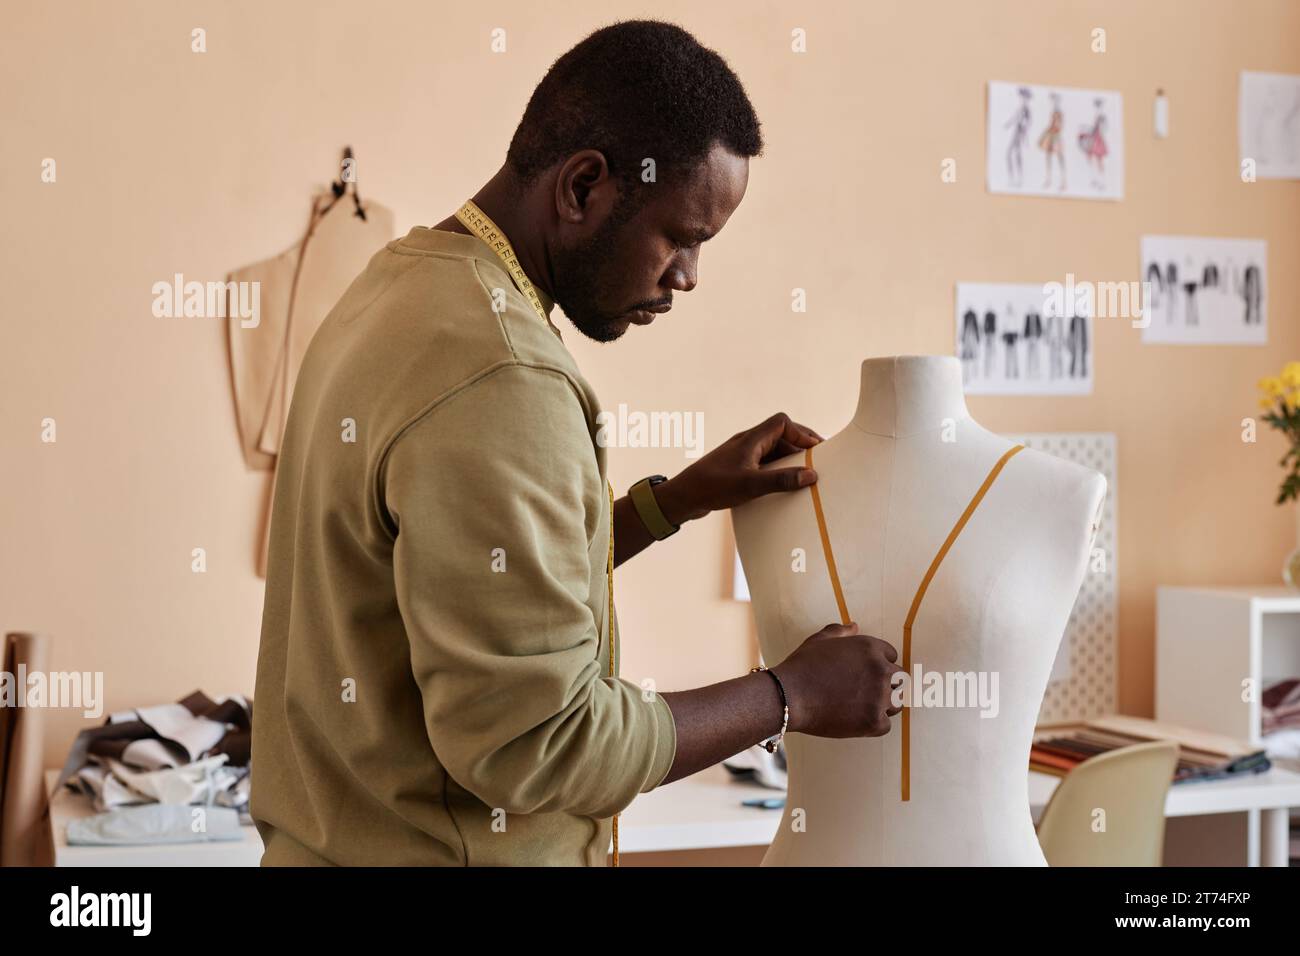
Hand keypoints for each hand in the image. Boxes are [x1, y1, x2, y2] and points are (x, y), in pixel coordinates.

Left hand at [655, 412, 822, 524]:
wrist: (682, 498)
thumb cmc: (712, 487)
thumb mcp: (750, 485)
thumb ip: (781, 480)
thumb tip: (811, 475)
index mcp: (751, 439)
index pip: (782, 422)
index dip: (801, 433)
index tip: (816, 451)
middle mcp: (747, 444)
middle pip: (780, 436)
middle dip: (800, 447)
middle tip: (817, 463)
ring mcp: (742, 457)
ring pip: (772, 452)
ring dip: (789, 461)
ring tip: (804, 476)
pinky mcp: (737, 470)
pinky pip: (764, 465)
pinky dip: (776, 472)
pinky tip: (782, 487)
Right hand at [774, 622, 902, 737]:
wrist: (789, 696)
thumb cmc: (802, 666)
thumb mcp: (819, 640)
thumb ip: (840, 632)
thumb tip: (854, 626)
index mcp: (871, 648)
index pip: (891, 656)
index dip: (878, 664)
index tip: (863, 674)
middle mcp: (881, 670)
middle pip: (899, 679)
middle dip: (885, 684)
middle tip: (863, 693)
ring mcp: (879, 697)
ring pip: (897, 702)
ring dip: (883, 705)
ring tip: (859, 707)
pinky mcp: (874, 721)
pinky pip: (885, 724)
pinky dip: (872, 725)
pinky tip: (854, 720)